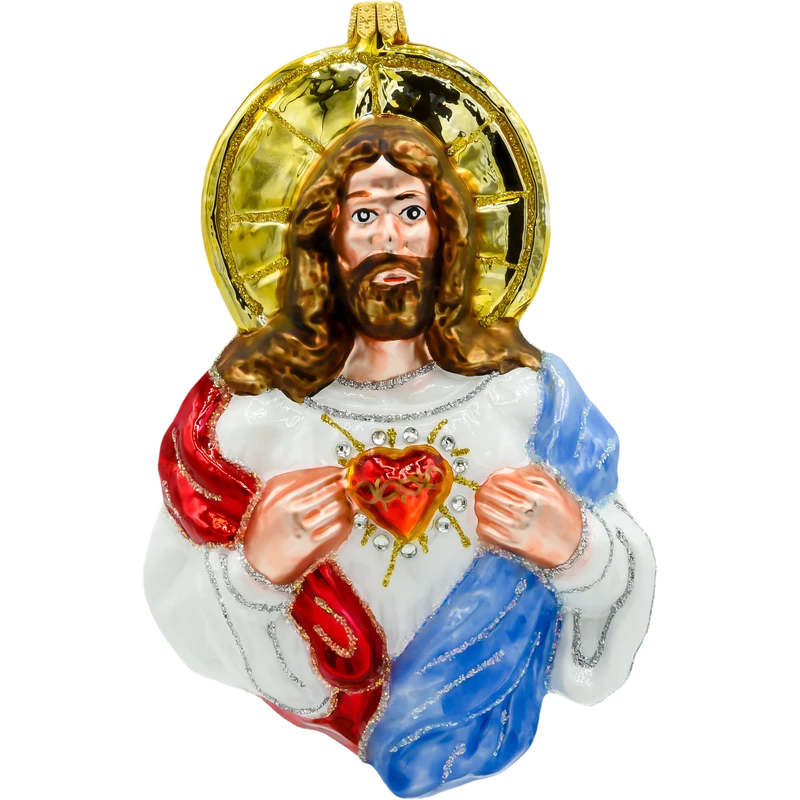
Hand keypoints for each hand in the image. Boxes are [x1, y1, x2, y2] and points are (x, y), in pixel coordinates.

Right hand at [243, 466, 353, 584]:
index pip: (316, 479)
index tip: (341, 471)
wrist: (257, 564)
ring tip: (349, 497)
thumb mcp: (267, 499)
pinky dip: (346, 518)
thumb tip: (318, 474)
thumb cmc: (262, 529)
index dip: (332, 474)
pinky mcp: (315, 545)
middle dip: (342, 485)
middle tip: (350, 482)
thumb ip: (288, 483)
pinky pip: (338, 527)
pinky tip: (346, 514)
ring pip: (337, 508)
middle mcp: (295, 512)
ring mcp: (306, 529)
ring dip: (346, 501)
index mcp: (282, 497)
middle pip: (329, 492)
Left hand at [475, 465, 582, 568]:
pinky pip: (485, 531)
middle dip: (483, 490)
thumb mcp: (557, 489)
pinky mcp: (511, 545)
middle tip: (484, 491)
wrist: (574, 548)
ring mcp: (517, 529)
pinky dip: (482, 524)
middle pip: (489, 494)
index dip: (492, 478)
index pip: (501, 480)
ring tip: (483, 504)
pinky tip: (487, 521)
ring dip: (480, 505)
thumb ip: (534, 476)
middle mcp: (525, 512)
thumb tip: (511, 470)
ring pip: (484, 511)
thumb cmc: (566, 516)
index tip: (492, 480)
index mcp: (536, 495)